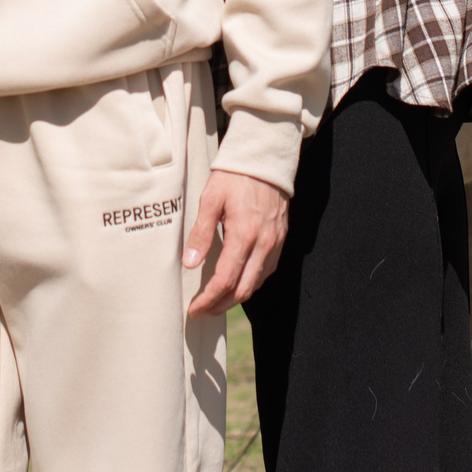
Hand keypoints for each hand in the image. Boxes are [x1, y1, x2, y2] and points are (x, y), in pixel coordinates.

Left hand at [183, 169, 288, 316]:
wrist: (265, 160)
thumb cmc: (234, 177)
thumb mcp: (211, 199)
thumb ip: (201, 233)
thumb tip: (190, 263)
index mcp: (245, 234)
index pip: (225, 280)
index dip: (208, 299)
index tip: (193, 309)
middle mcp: (264, 244)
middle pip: (242, 290)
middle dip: (220, 305)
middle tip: (202, 311)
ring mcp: (275, 243)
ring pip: (256, 284)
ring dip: (235, 297)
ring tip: (215, 300)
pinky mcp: (280, 240)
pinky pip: (266, 271)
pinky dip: (250, 283)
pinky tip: (236, 282)